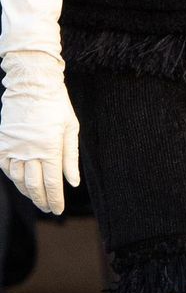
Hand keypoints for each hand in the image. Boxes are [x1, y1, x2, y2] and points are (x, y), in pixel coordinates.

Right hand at [0, 52, 80, 214]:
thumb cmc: (56, 103)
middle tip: (48, 208)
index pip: (52, 183)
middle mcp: (29, 150)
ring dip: (28, 192)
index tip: (58, 210)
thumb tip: (72, 183)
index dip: (55, 199)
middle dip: (42, 200)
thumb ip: (71, 157)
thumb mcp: (70, 127)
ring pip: (18, 179)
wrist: (32, 82)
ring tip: (37, 198)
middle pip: (34, 185)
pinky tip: (21, 181)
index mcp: (49, 147)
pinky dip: (14, 178)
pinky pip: (6, 168)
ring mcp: (12, 147)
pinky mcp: (2, 143)